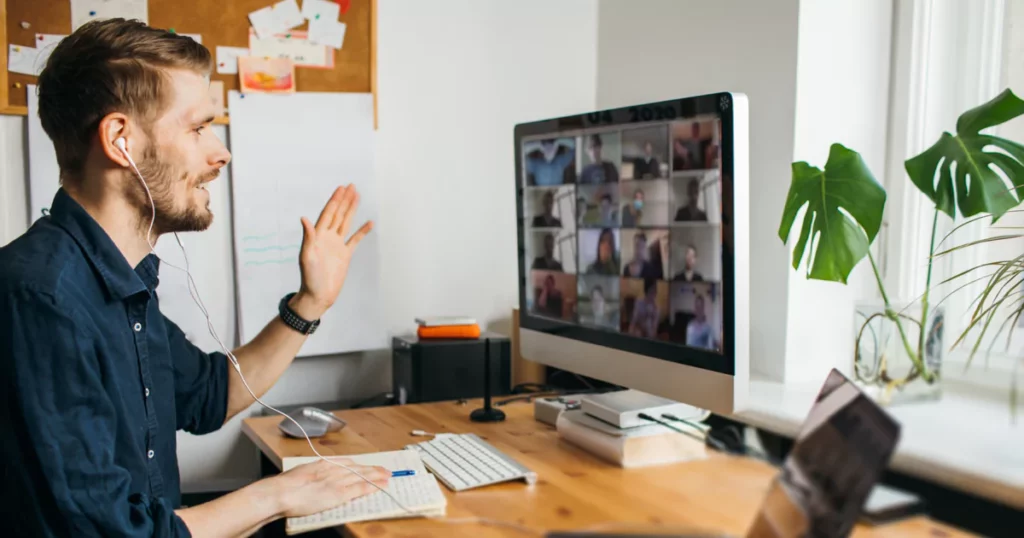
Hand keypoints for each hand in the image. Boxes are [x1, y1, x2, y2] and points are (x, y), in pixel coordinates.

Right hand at [273, 458, 389, 518]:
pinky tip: (380, 486)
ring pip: (362, 476)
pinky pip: (359, 489)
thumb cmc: (284, 485)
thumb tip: (313, 477)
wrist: (281, 492)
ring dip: (376, 476)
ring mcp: (337, 481)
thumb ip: (311, 474)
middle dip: (372, 469)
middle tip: (385, 470)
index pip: (347, 463)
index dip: (359, 465)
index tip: (366, 465)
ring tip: (388, 476)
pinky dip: (372, 487)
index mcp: (322, 464)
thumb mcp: (300, 473)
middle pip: (358, 468)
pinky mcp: (338, 494)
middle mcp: (333, 469)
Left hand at [294, 185, 372, 319]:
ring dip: (351, 209)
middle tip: (351, 186)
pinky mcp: (345, 255)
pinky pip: (355, 239)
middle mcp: (328, 237)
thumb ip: (308, 237)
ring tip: (357, 196)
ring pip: (346, 222)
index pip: (328, 213)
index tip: (341, 188)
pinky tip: (369, 223)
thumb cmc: (309, 278)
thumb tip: (304, 218)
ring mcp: (337, 245)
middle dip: (344, 200)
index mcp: (318, 236)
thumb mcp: (307, 256)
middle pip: (338, 214)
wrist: (318, 295)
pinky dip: (362, 231)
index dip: (334, 200)